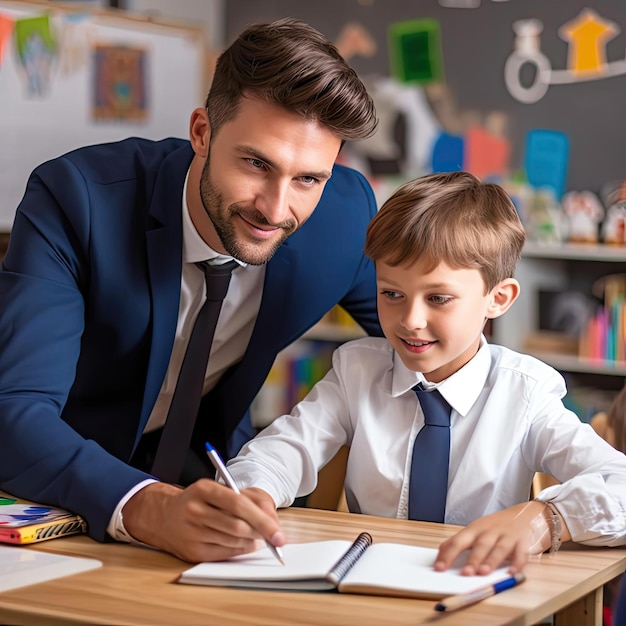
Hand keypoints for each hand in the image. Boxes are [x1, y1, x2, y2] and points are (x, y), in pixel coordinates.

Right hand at [121, 480, 284, 562]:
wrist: (165, 515)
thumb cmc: (201, 500)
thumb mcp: (222, 489)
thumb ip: (250, 499)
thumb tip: (274, 522)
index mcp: (204, 489)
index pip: (238, 504)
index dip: (262, 520)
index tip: (278, 532)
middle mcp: (195, 510)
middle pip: (236, 526)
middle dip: (260, 533)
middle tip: (274, 537)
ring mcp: (191, 532)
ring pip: (232, 541)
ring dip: (251, 541)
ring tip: (257, 536)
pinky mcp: (191, 552)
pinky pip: (224, 553)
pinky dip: (239, 550)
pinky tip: (243, 543)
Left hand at [434, 500, 564, 575]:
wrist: (528, 514)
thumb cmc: (497, 526)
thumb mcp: (477, 530)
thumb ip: (460, 542)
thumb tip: (440, 554)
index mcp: (475, 529)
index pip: (458, 541)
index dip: (448, 555)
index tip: (439, 568)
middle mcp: (490, 531)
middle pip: (480, 545)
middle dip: (472, 559)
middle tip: (464, 573)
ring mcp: (507, 536)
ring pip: (499, 548)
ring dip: (491, 560)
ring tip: (484, 572)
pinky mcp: (524, 542)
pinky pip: (521, 553)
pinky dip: (517, 563)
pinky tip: (511, 573)